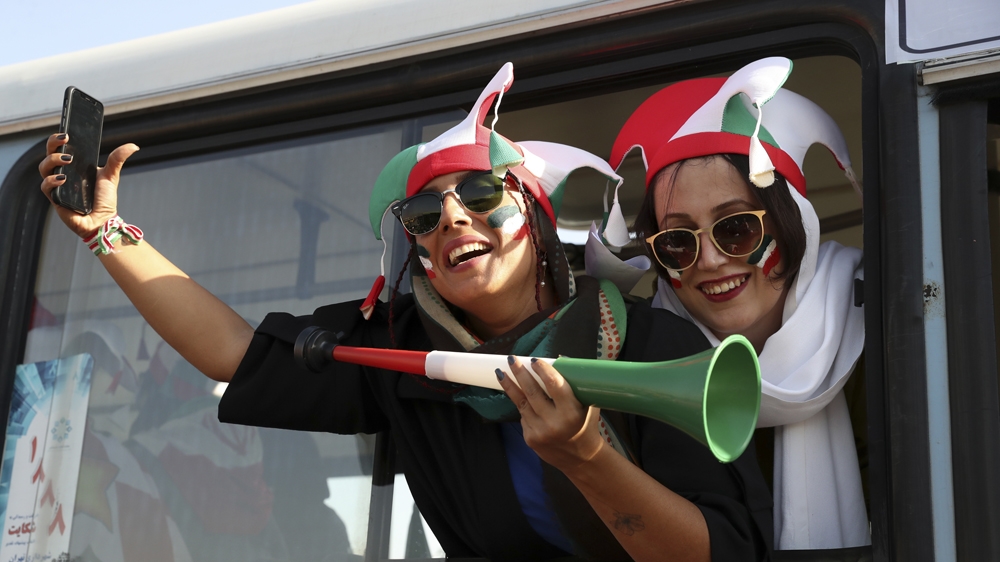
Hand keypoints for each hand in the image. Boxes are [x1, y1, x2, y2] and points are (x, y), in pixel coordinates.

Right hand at [38, 133, 138, 237]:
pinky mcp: (55, 199)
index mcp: (73, 167)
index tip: (66, 134)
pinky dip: (51, 181)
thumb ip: (118, 159)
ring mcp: (57, 186)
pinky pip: (45, 187)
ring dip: (52, 161)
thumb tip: (133, 146)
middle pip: (48, 155)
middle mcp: (62, 174)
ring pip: (43, 168)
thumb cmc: (104, 200)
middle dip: (52, 145)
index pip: (60, 149)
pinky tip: (63, 179)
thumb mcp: (111, 176)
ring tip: (67, 160)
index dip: (58, 139)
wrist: (102, 221)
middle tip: (64, 140)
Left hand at [497, 356, 605, 472]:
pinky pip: (523, 416)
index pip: (554, 385)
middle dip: (520, 373)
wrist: (581, 458)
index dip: (542, 371)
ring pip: (521, 403)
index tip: (534, 360)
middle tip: (512, 359)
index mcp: (571, 413)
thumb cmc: (586, 425)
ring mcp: (540, 432)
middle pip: (532, 392)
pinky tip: (516, 393)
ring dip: (510, 386)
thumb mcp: (588, 405)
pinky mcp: (530, 438)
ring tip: (501, 373)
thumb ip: (574, 385)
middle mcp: (554, 423)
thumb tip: (556, 360)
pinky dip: (521, 404)